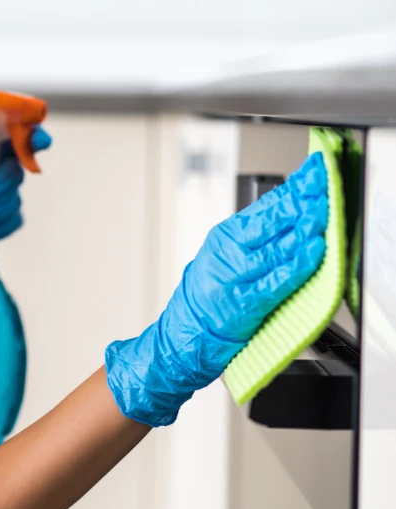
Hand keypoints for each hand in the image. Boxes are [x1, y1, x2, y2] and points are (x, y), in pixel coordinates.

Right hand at [105, 151, 328, 425]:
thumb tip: (287, 212)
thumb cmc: (204, 296)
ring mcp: (238, 276)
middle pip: (274, 221)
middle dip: (303, 202)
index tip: (314, 173)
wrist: (184, 334)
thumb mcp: (222, 254)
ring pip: (279, 246)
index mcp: (225, 237)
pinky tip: (313, 251)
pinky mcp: (247, 301)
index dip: (294, 188)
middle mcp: (230, 252)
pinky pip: (278, 279)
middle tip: (324, 187)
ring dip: (305, 228)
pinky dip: (298, 264)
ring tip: (324, 213)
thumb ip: (252, 236)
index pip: (266, 205)